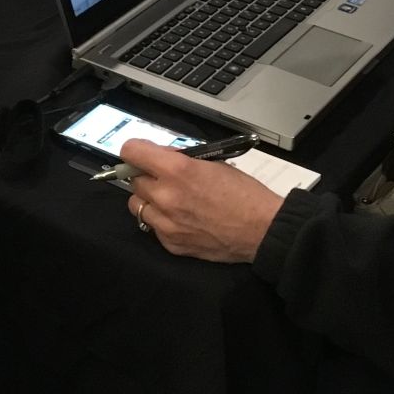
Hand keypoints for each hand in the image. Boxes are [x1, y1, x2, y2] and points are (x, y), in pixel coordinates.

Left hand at [121, 140, 282, 263]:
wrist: (263, 229)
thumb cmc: (244, 193)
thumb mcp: (212, 163)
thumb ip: (181, 160)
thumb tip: (161, 157)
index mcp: (177, 170)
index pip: (131, 151)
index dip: (135, 150)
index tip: (140, 153)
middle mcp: (166, 196)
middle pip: (132, 179)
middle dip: (145, 175)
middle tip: (162, 177)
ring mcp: (166, 223)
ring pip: (137, 205)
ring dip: (149, 199)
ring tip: (170, 199)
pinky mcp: (171, 244)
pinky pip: (153, 227)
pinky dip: (161, 220)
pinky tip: (181, 218)